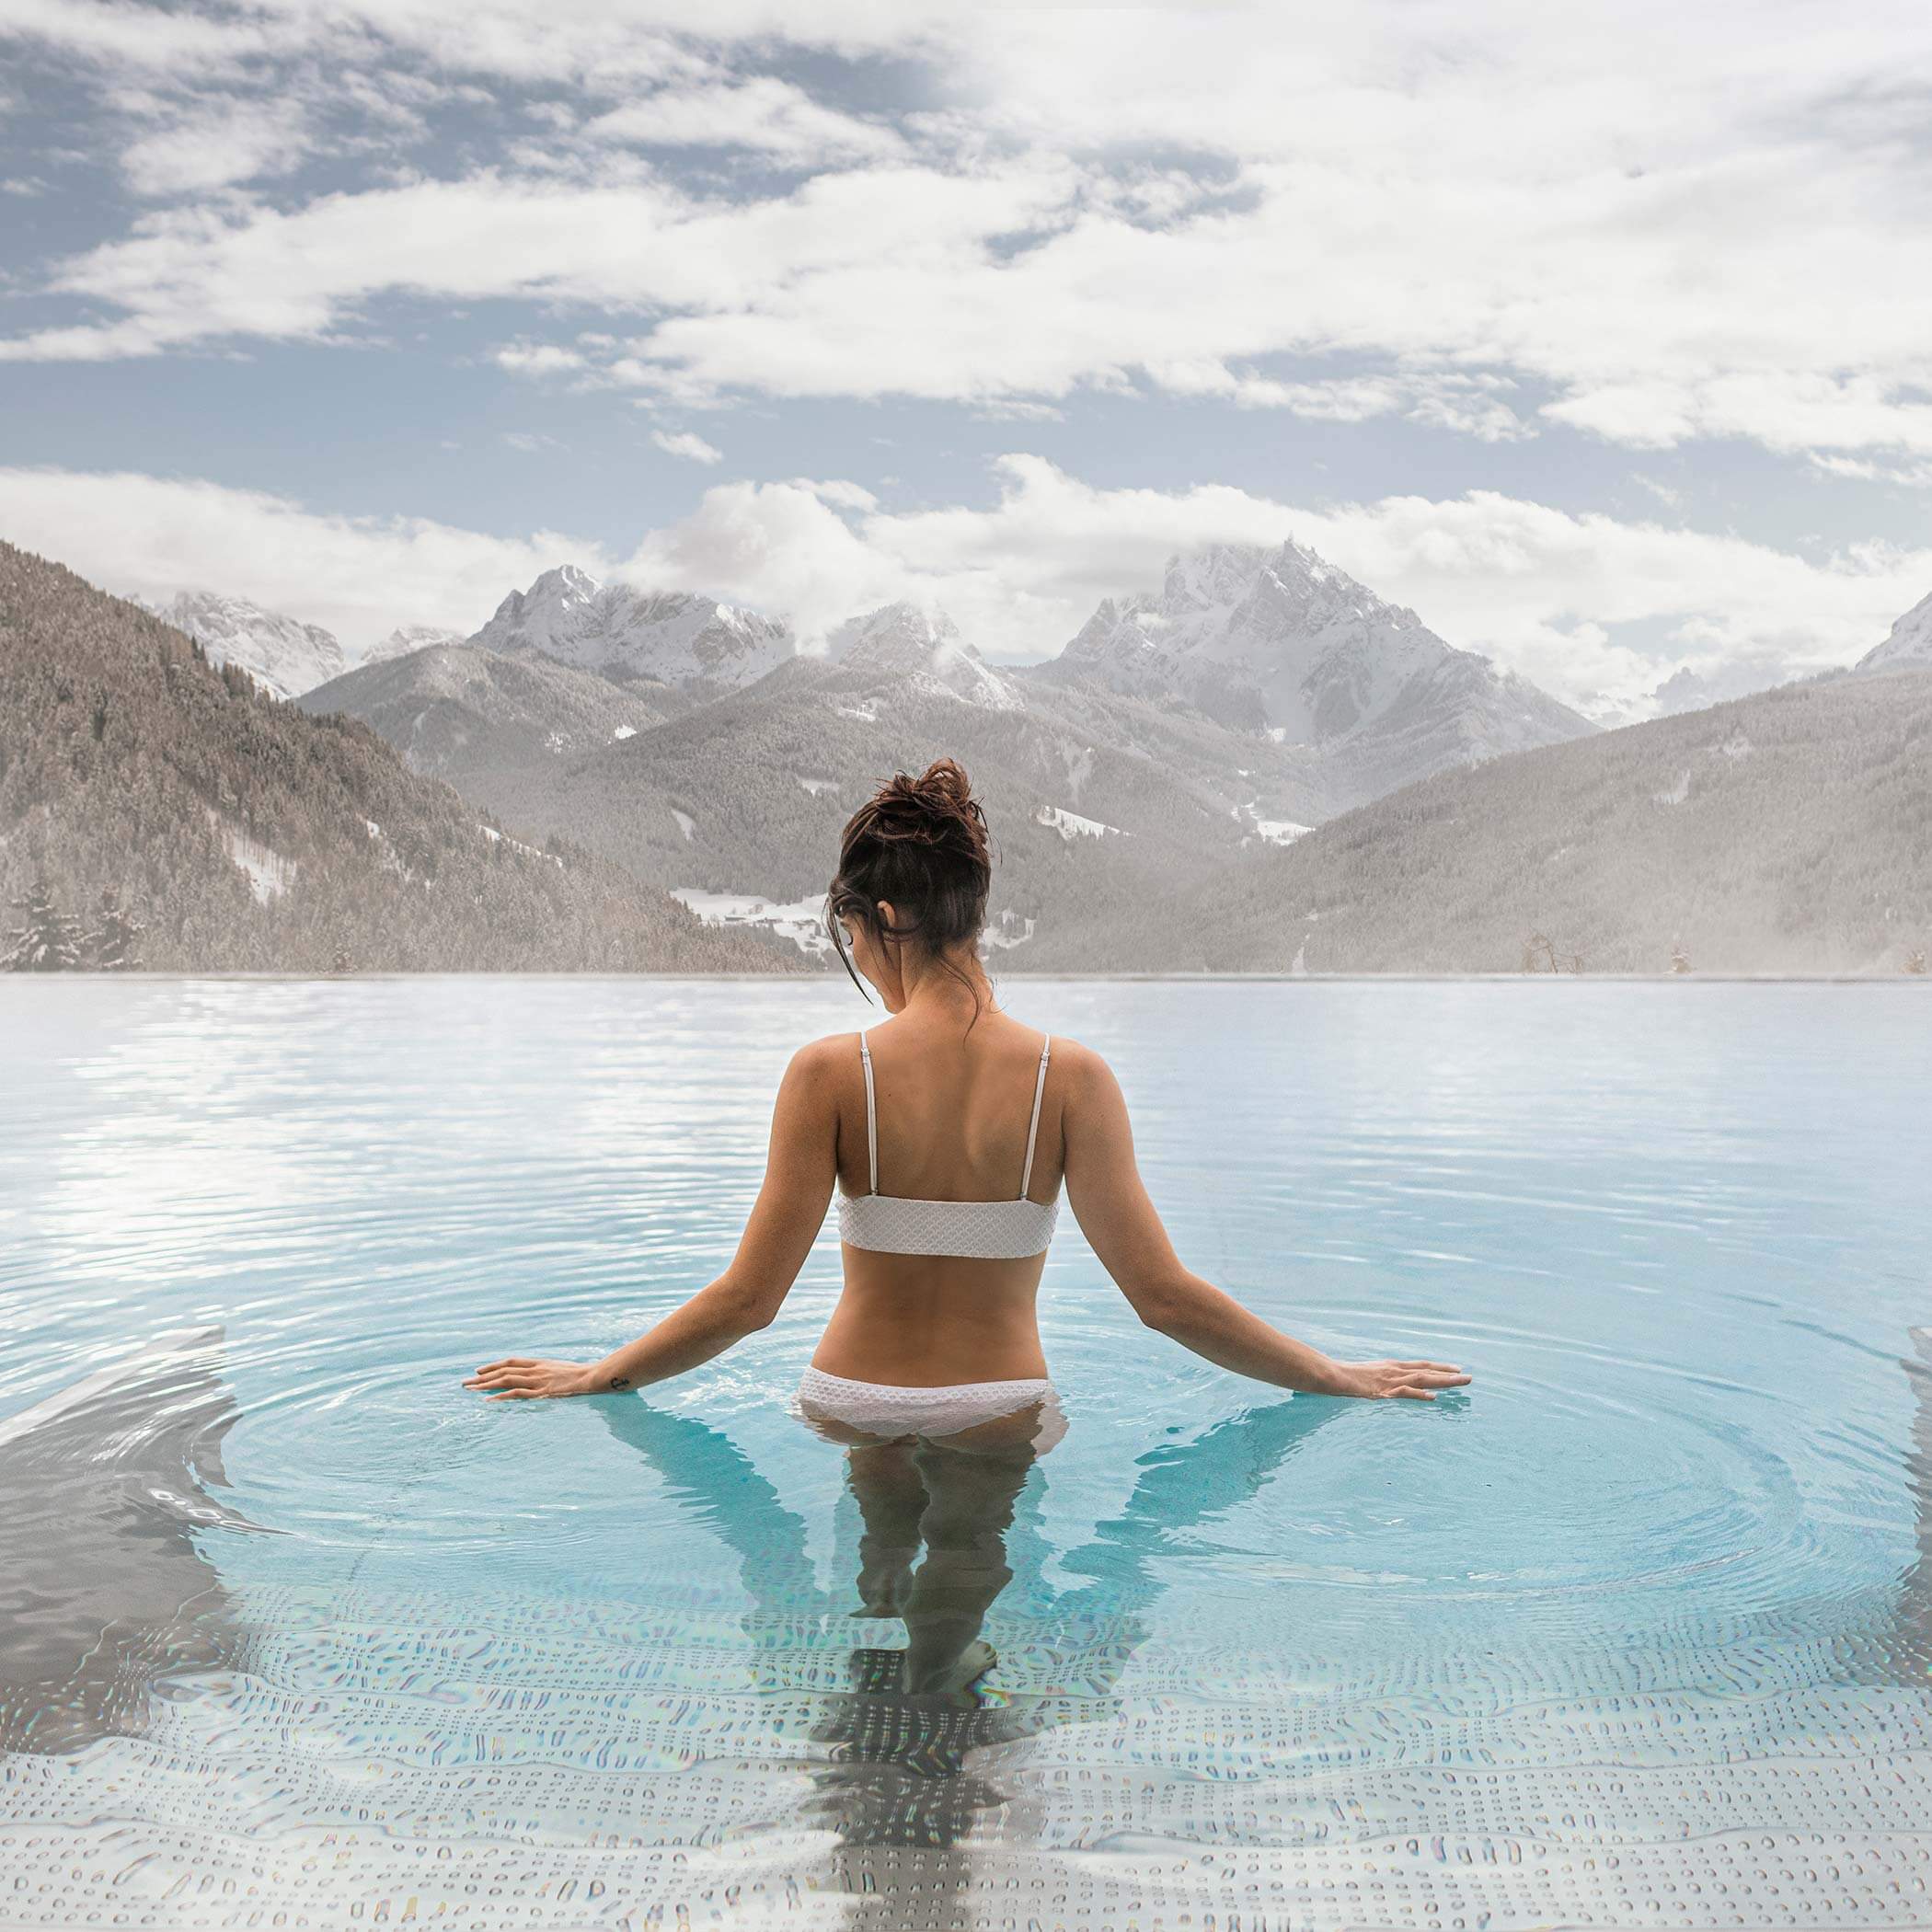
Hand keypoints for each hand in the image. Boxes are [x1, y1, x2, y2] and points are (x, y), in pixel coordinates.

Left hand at [463, 1357, 597, 1399]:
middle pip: (503, 1371)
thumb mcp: (561, 1369)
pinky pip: (516, 1394)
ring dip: (486, 1385)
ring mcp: (537, 1381)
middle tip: (465, 1382)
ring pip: (505, 1380)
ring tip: (470, 1390)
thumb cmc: (581, 1374)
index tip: (479, 1371)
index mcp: (539, 1363)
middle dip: (482, 1377)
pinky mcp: (541, 1392)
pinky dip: (501, 1397)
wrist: (592, 1376)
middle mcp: (535, 1370)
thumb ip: (548, 1371)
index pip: (511, 1362)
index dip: (493, 1365)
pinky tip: (488, 1401)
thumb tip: (542, 1376)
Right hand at [1325, 1358, 1470, 1400]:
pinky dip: (1419, 1395)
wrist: (1332, 1374)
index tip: (1456, 1369)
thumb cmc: (1346, 1376)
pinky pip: (1404, 1393)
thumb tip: (1389, 1386)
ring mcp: (1390, 1380)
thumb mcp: (1368, 1375)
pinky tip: (1432, 1397)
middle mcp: (1395, 1370)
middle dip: (1449, 1374)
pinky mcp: (1383, 1391)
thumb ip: (1382, 1379)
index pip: (1421, 1365)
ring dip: (1443, 1381)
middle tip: (1469, 1378)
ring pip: (1422, 1379)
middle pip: (1427, 1371)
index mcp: (1392, 1366)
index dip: (1439, 1367)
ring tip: (1461, 1382)